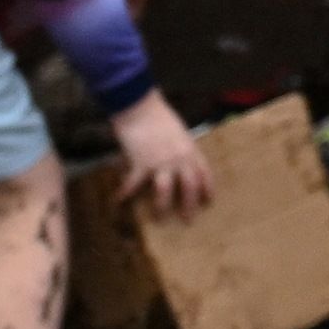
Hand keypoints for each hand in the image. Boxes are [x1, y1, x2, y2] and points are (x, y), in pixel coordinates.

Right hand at [112, 93, 214, 219]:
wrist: (141, 108)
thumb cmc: (160, 116)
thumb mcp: (179, 132)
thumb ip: (181, 149)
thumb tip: (181, 163)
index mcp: (190, 150)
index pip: (204, 172)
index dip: (208, 188)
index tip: (209, 201)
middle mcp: (179, 158)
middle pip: (189, 186)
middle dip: (189, 204)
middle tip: (188, 220)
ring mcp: (161, 161)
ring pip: (165, 190)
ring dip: (162, 206)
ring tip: (159, 219)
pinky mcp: (141, 162)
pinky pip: (134, 183)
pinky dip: (125, 193)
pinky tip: (118, 201)